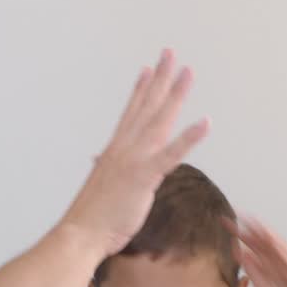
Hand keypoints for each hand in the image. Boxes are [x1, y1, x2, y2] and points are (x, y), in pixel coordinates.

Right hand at [60, 49, 209, 256]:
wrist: (81, 233)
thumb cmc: (92, 218)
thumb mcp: (102, 188)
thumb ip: (109, 172)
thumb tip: (104, 164)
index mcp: (114, 151)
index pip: (130, 113)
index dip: (140, 90)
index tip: (148, 70)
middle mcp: (123, 148)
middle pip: (145, 106)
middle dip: (160, 78)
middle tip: (170, 53)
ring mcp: (133, 159)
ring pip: (159, 120)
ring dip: (175, 94)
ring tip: (188, 72)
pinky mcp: (143, 175)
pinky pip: (171, 153)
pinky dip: (189, 137)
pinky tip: (205, 122)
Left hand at [227, 216, 286, 286]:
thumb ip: (255, 273)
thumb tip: (241, 256)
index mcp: (272, 267)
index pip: (255, 247)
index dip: (242, 234)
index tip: (228, 223)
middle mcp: (283, 265)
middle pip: (267, 243)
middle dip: (254, 229)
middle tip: (239, 215)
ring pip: (282, 250)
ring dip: (270, 237)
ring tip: (257, 225)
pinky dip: (286, 255)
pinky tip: (277, 246)